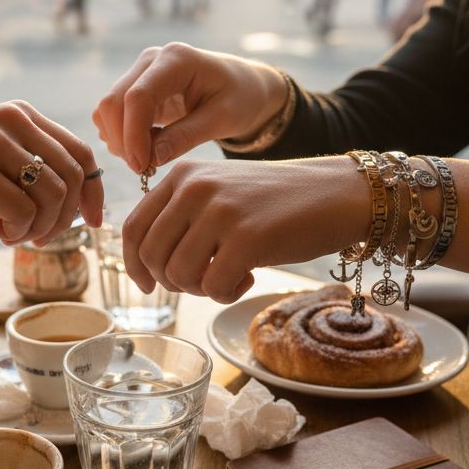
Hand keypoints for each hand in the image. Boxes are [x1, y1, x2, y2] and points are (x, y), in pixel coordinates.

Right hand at [0, 101, 102, 245]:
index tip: (91, 222)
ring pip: (53, 197)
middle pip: (74, 177)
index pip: (81, 152)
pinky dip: (17, 232)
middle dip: (65, 218)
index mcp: (20, 113)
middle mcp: (11, 121)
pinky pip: (23, 212)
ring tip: (10, 234)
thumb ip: (23, 163)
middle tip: (35, 236)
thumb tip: (72, 201)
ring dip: (39, 228)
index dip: (94, 192)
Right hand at [92, 43, 288, 173]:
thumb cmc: (239, 99)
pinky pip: (110, 114)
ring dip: (119, 140)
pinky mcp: (133, 87)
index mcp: (177, 59)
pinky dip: (120, 136)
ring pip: (106, 109)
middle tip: (144, 170)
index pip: (138, 96)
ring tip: (148, 159)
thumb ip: (186, 137)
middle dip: (123, 141)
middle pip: (114, 102)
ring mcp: (139, 72)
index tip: (142, 166)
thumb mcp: (222, 119)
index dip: (133, 135)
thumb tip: (150, 159)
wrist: (242, 86)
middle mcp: (151, 60)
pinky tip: (145, 147)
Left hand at [121, 157, 368, 302]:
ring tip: (228, 277)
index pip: (134, 228)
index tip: (147, 284)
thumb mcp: (219, 191)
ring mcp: (220, 211)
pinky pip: (212, 286)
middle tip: (203, 281)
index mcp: (182, 174)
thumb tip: (145, 265)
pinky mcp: (247, 238)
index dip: (133, 264)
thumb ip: (181, 215)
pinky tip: (247, 279)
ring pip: (178, 275)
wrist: (335, 193)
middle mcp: (194, 188)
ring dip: (200, 290)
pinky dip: (225, 294)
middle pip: (151, 255)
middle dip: (172, 281)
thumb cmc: (276, 201)